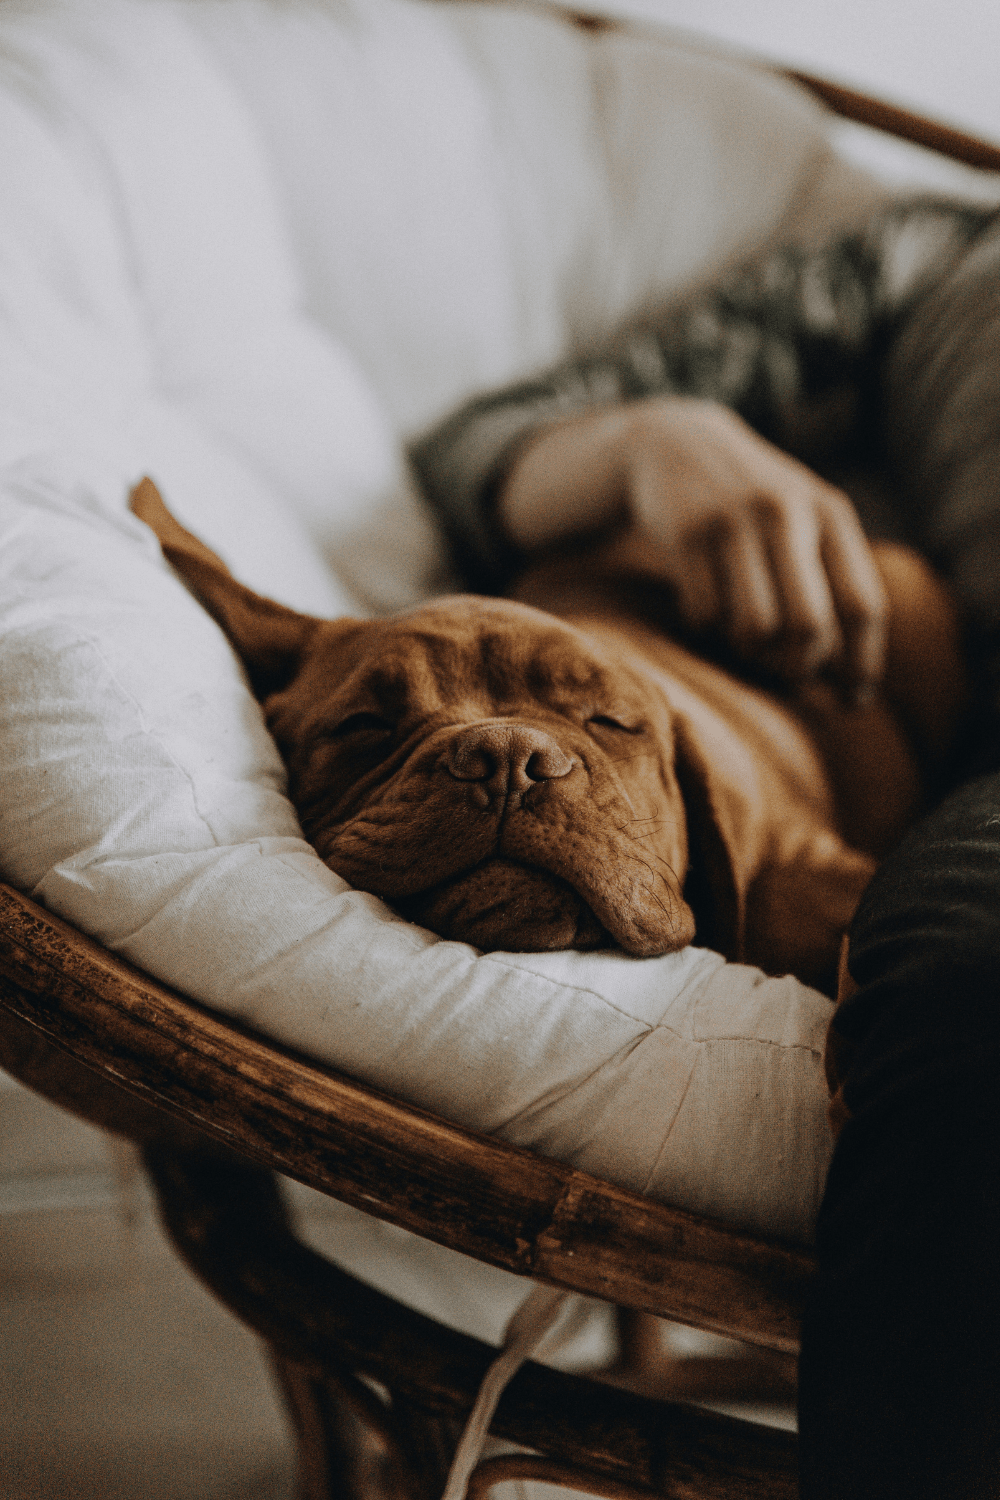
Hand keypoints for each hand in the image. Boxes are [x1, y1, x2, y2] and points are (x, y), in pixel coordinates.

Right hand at [499, 396, 886, 697]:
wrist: (674, 446)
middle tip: (789, 675)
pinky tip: (705, 605)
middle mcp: (787, 512)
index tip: (853, 700)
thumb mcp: (802, 522)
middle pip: (809, 627)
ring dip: (748, 651)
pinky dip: (707, 627)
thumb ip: (831, 585)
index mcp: (830, 513)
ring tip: (744, 638)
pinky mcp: (686, 534)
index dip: (861, 663)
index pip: (862, 606)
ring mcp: (733, 522)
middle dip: (799, 667)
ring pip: (754, 628)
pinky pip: (705, 616)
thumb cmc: (751, 507)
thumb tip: (849, 686)